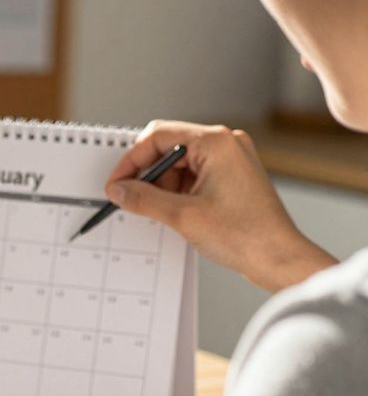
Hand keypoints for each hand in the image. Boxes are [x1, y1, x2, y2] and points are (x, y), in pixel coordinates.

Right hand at [105, 120, 335, 291]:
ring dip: (162, 186)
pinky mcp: (231, 177)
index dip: (131, 160)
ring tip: (161, 212)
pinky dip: (177, 192)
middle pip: (167, 147)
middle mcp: (226, 144)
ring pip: (178, 163)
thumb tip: (119, 190)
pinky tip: (175, 212)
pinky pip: (193, 175)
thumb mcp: (182, 216)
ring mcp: (230, 160)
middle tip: (130, 198)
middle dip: (147, 174)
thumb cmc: (246, 235)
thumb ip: (143, 199)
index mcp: (217, 143)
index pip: (158, 136)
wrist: (279, 258)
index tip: (117, 182)